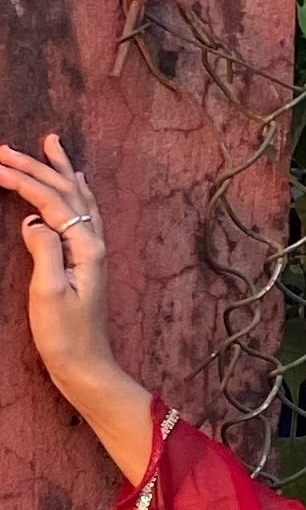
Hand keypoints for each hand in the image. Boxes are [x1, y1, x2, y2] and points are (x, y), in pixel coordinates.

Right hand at [0, 131, 115, 395]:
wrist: (86, 367)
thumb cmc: (65, 336)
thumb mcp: (49, 294)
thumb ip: (44, 251)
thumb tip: (34, 221)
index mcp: (86, 247)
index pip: (52, 202)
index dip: (24, 181)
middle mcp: (94, 243)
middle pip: (65, 192)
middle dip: (36, 167)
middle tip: (6, 148)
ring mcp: (92, 250)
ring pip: (77, 197)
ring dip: (60, 169)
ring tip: (50, 142)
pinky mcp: (86, 260)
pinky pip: (82, 212)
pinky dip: (75, 190)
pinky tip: (76, 180)